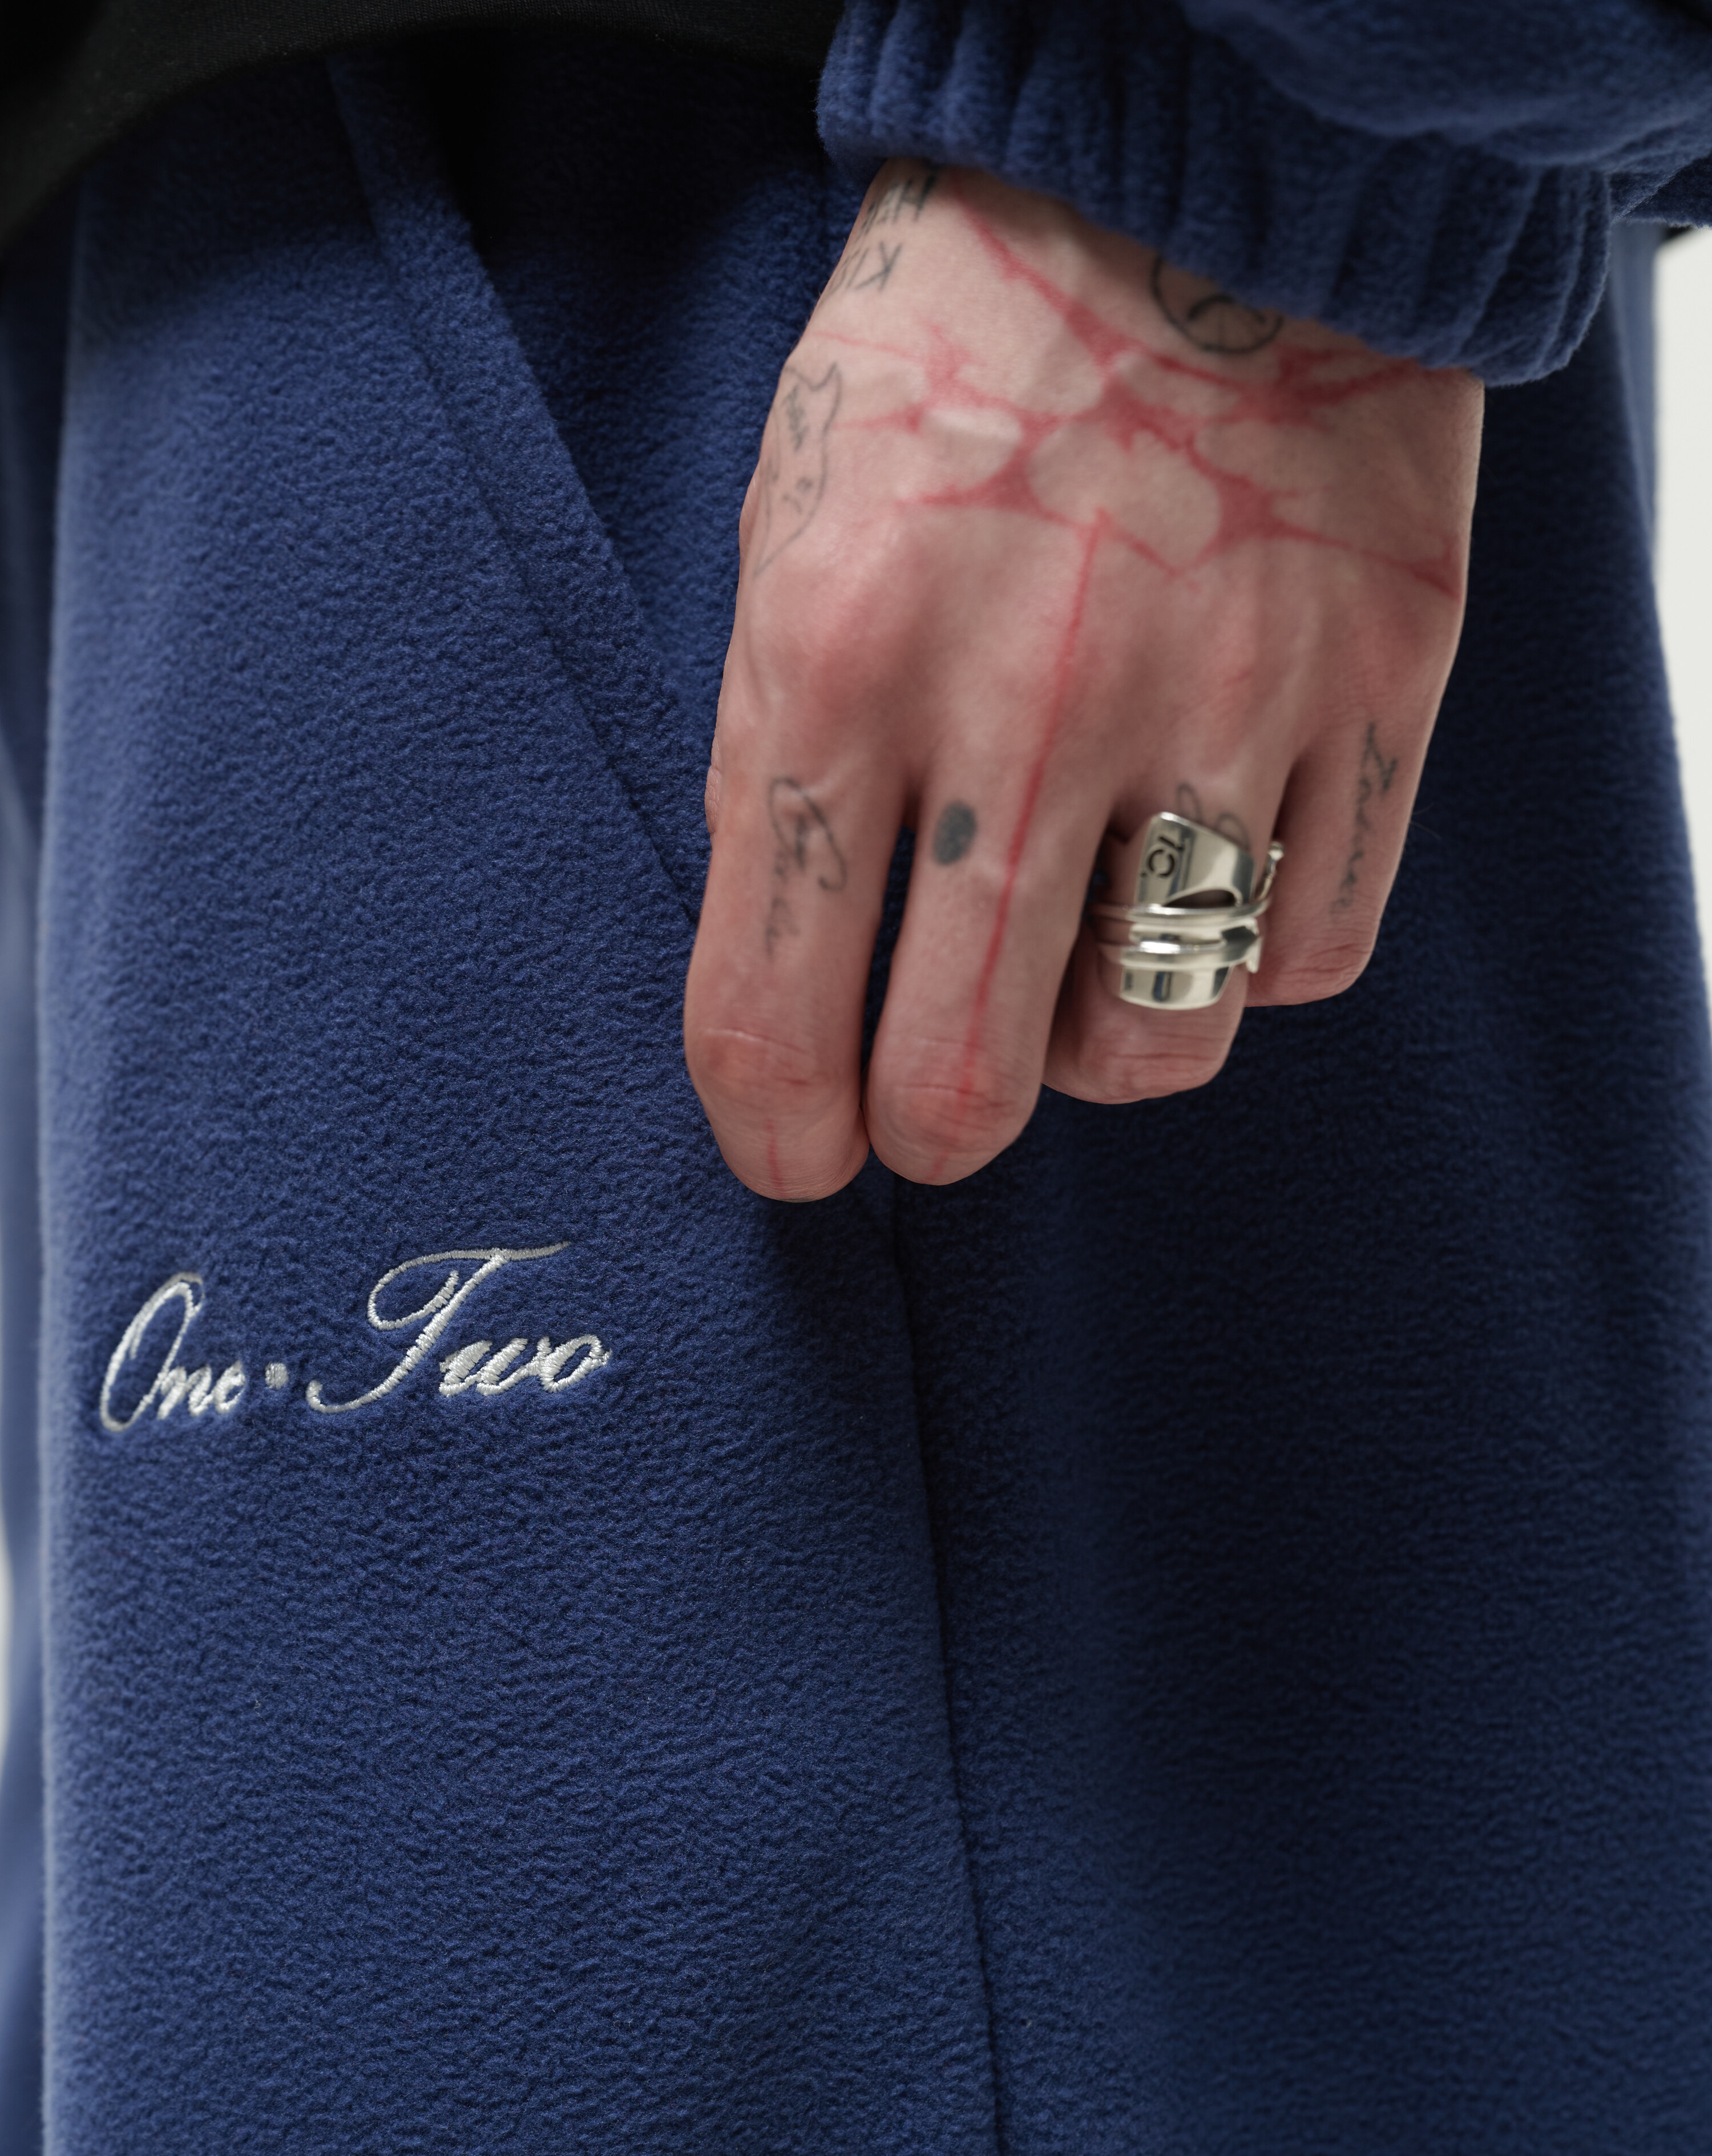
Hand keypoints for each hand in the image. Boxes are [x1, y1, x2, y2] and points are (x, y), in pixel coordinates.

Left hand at [684, 164, 1482, 1198]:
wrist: (1183, 182)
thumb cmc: (954, 372)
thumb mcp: (792, 541)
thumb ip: (788, 768)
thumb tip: (799, 987)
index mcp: (837, 656)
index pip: (773, 1011)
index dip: (775, 1134)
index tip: (798, 1155)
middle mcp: (1029, 702)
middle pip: (969, 1087)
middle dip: (931, 1132)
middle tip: (931, 1100)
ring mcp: (1222, 698)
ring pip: (1157, 1048)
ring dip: (1096, 1046)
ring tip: (1077, 957)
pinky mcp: (1375, 684)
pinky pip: (1306, 954)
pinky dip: (1246, 957)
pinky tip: (1205, 872)